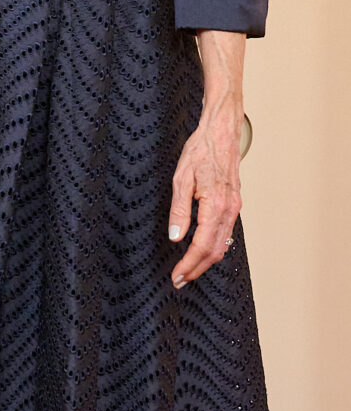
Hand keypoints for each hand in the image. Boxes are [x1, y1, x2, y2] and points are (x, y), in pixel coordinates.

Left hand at [167, 30, 245, 287]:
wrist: (222, 130)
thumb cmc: (201, 149)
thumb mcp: (182, 176)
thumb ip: (179, 209)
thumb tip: (176, 237)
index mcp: (216, 205)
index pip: (202, 245)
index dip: (189, 265)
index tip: (176, 277)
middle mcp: (229, 210)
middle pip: (215, 251)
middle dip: (197, 269)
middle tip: (179, 281)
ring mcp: (234, 207)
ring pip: (222, 244)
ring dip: (205, 260)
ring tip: (188, 270)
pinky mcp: (234, 203)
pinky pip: (226, 232)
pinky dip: (215, 247)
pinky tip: (203, 250)